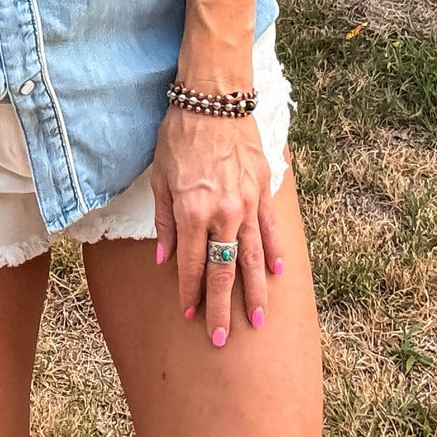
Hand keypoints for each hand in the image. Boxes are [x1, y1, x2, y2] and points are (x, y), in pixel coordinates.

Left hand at [151, 107, 283, 348]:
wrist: (213, 98)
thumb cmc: (179, 134)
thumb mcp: (159, 176)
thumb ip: (164, 222)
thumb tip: (165, 260)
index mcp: (191, 210)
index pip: (190, 264)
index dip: (188, 292)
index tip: (188, 315)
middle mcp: (222, 213)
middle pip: (222, 270)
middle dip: (220, 307)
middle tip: (222, 338)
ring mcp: (247, 203)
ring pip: (251, 257)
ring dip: (253, 291)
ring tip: (256, 320)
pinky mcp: (264, 190)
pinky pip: (270, 229)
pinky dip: (274, 253)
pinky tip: (277, 274)